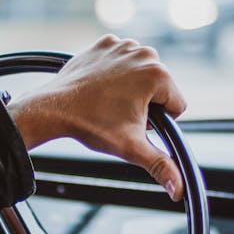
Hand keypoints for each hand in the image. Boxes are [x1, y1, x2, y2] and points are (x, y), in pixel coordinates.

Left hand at [8, 36, 186, 199]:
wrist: (54, 108)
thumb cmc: (91, 125)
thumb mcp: (131, 147)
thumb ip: (160, 165)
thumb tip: (178, 190)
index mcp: (157, 74)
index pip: (177, 104)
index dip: (159, 120)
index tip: (134, 121)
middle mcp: (144, 53)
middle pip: (160, 87)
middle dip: (146, 102)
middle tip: (119, 112)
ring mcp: (123, 45)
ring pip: (142, 73)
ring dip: (132, 87)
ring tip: (110, 100)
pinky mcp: (105, 43)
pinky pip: (123, 61)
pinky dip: (115, 72)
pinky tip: (101, 85)